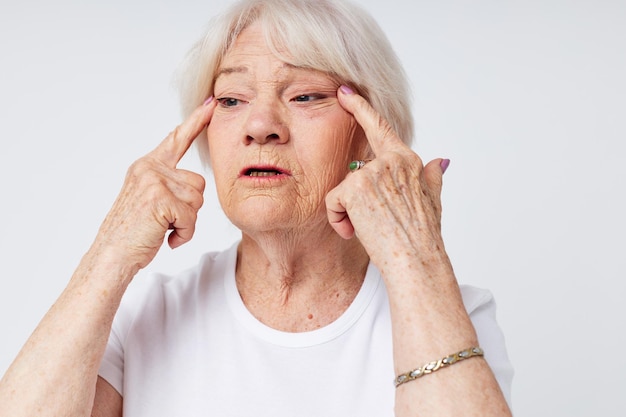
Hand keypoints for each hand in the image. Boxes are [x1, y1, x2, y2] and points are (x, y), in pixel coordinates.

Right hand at [92, 98, 215, 269]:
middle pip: (198, 183)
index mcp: (147, 166)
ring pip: (198, 200)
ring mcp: (154, 182)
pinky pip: (191, 218)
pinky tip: (167, 239)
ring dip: (187, 222)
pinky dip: (184, 234)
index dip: (196, 121)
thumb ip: (167, 183)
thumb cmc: (133, 232)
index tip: (211, 103)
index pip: (176, 139)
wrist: (111, 255)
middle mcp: (150, 168)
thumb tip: (193, 184)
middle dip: (190, 208)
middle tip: (166, 221)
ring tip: (163, 228)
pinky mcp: (160, 200)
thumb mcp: (148, 199)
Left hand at [326, 87, 448, 274]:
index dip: (360, 107)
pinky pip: (332, 202)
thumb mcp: (432, 201)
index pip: (379, 127)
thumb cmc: (423, 236)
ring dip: (348, 213)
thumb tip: (441, 160)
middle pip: (354, 173)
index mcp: (406, 160)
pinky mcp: (354, 188)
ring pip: (342, 190)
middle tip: (373, 221)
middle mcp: (390, 160)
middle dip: (354, 199)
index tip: (346, 91)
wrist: (415, 260)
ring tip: (368, 229)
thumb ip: (431, 176)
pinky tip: (354, 232)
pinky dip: (338, 220)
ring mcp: (372, 172)